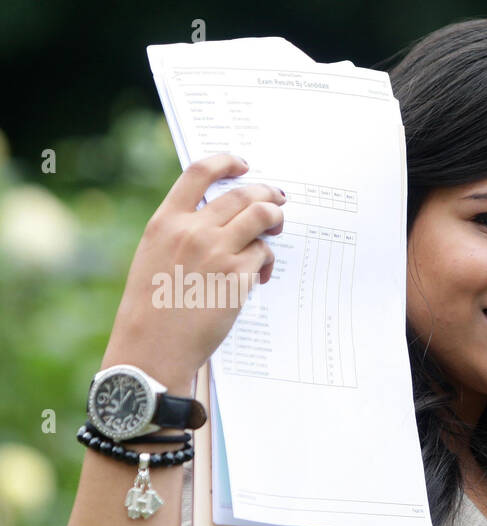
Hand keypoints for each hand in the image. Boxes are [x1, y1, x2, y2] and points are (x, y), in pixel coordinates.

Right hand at [104, 153, 286, 386]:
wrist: (152, 347)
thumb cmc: (152, 307)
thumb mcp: (154, 256)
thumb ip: (181, 232)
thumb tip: (219, 218)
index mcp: (166, 222)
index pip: (198, 172)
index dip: (226, 161)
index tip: (244, 165)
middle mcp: (193, 230)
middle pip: (243, 193)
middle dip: (267, 194)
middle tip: (278, 201)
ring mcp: (218, 251)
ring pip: (262, 217)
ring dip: (275, 220)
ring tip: (276, 231)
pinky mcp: (238, 276)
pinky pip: (264, 254)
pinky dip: (267, 261)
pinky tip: (260, 276)